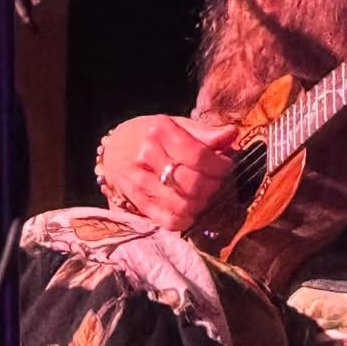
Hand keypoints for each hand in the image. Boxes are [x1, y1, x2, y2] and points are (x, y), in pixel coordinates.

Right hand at [101, 114, 235, 230]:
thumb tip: (232, 134)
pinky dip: (186, 219)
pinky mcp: (138, 203)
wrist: (114, 149)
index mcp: (159, 131)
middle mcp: (147, 156)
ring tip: (204, 192)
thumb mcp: (175, 124)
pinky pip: (169, 221)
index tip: (226, 165)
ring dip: (202, 202)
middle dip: (213, 185)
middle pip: (193, 183)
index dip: (220, 165)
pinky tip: (189, 207)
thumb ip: (204, 132)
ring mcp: (140, 182)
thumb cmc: (151, 135)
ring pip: (183, 204)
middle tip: (216, 180)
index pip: (198, 155)